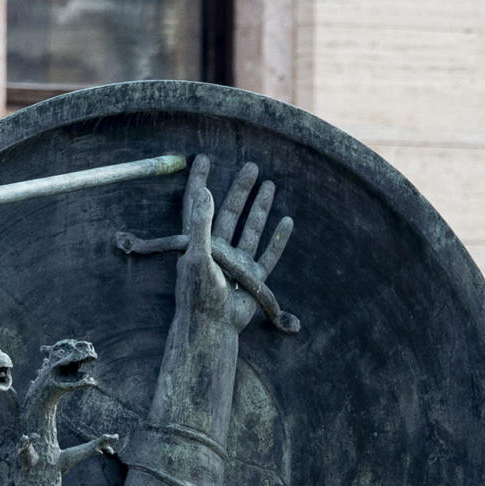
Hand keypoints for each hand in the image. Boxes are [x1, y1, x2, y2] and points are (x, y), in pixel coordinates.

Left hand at [177, 156, 295, 336]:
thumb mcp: (198, 255)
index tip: (203, 159)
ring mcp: (237, 264)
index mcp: (199, 243)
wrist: (213, 327)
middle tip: (251, 167)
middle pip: (230, 212)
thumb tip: (205, 192)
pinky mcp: (253, 279)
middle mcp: (218, 250)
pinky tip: (287, 222)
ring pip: (251, 228)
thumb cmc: (200, 294)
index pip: (197, 205)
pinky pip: (269, 255)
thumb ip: (201, 224)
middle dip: (240, 190)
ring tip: (270, 185)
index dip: (200, 182)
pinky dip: (278, 239)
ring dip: (260, 208)